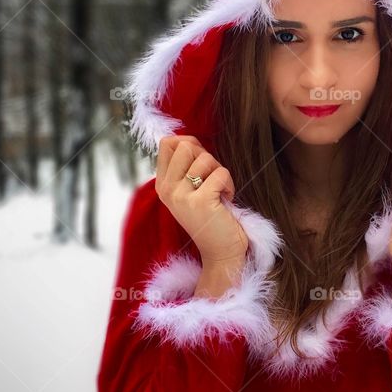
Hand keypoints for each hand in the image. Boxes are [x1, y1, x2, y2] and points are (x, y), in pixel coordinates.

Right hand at [154, 135, 248, 268]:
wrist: (220, 252)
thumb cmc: (211, 217)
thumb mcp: (190, 190)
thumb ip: (186, 166)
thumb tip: (188, 139)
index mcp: (162, 184)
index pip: (167, 143)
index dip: (190, 144)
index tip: (201, 164)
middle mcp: (166, 189)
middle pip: (185, 145)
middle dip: (206, 156)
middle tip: (212, 178)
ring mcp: (181, 196)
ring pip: (205, 158)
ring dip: (220, 172)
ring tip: (219, 191)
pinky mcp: (200, 202)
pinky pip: (221, 173)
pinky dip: (229, 184)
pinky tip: (225, 199)